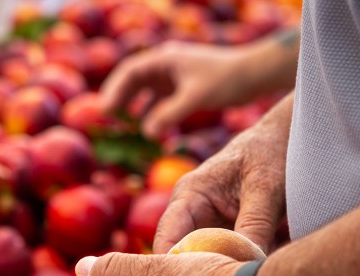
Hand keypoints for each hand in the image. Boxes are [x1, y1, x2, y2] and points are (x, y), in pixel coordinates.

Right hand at [101, 41, 266, 138]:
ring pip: (147, 91)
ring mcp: (175, 76)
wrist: (255, 75)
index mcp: (165, 58)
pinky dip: (154, 114)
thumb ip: (170, 115)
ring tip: (123, 127)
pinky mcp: (185, 88)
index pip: (130, 71)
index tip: (105, 110)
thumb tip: (147, 133)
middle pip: (134, 80)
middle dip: (120, 98)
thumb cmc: (227, 79)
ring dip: (135, 107)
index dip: (114, 90)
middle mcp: (167, 64)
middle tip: (107, 119)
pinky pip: (161, 101)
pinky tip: (151, 132)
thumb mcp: (196, 97)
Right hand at [152, 93, 292, 253]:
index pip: (166, 237)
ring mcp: (206, 225)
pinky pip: (220, 259)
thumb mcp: (266, 189)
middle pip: (179, 255)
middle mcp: (190, 212)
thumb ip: (255, 226)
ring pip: (200, 261)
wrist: (287, 141)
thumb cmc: (272, 153)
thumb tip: (246, 268)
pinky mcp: (224, 235)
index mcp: (189, 194)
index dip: (170, 268)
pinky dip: (228, 272)